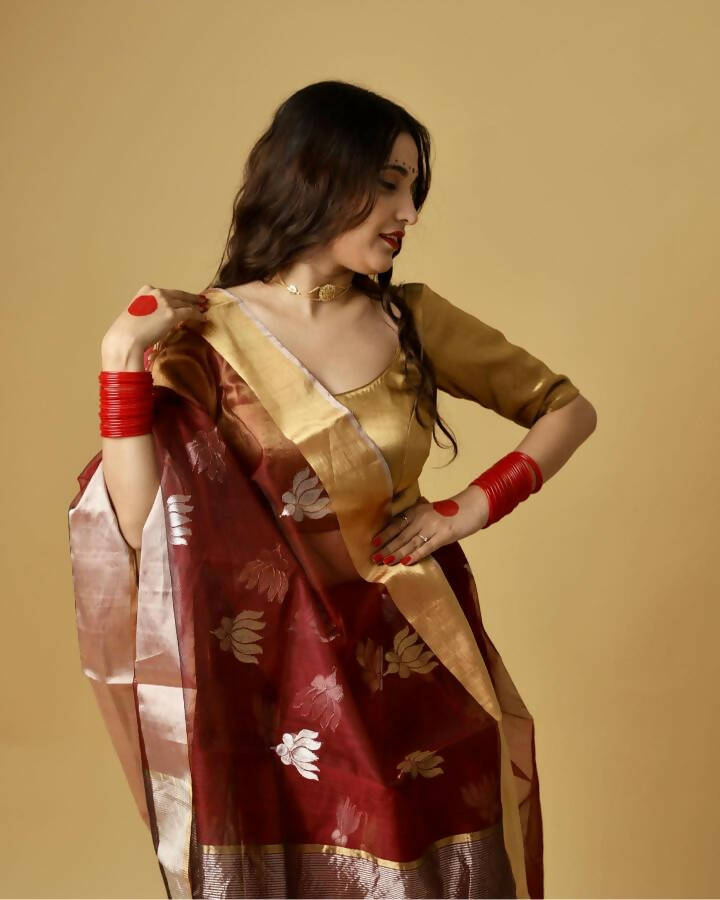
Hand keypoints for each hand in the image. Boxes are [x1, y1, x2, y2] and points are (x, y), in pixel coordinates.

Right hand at [101, 284, 207, 357]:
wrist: (126, 338)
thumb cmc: (126, 330)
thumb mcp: (136, 313)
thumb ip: (148, 310)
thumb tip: (156, 317)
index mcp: (146, 290)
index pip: (167, 293)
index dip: (178, 297)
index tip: (184, 299)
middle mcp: (157, 292)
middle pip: (179, 295)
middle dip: (191, 298)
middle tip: (201, 300)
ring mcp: (165, 303)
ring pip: (186, 304)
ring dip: (196, 307)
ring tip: (203, 310)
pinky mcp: (172, 314)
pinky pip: (190, 313)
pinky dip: (198, 315)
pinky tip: (203, 318)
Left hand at [370, 486, 489, 565]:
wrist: (472, 507)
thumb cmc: (450, 512)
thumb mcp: (429, 512)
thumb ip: (416, 521)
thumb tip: (400, 535)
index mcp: (416, 511)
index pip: (396, 524)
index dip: (384, 534)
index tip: (372, 543)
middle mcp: (421, 518)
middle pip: (400, 535)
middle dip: (386, 547)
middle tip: (373, 558)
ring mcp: (432, 527)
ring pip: (411, 542)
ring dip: (397, 553)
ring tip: (385, 562)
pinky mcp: (444, 535)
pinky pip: (427, 547)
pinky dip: (416, 554)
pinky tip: (406, 561)